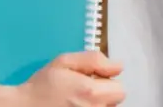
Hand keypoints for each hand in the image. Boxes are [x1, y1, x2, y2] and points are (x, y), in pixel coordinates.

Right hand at [11, 51, 125, 105]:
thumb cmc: (43, 85)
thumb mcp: (65, 62)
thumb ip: (95, 60)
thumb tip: (118, 67)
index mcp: (92, 93)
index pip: (120, 90)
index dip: (105, 82)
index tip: (89, 81)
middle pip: (114, 103)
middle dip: (102, 95)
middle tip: (80, 92)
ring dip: (96, 105)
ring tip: (76, 102)